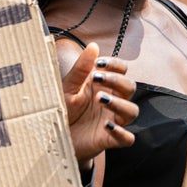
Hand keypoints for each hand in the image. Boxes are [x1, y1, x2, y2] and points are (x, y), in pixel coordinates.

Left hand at [62, 43, 138, 161]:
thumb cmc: (64, 109)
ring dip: (120, 104)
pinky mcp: (110, 140)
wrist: (54, 138)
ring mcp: (113, 120)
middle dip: (117, 81)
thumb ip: (81, 69)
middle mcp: (113, 100)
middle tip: (97, 79)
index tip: (99, 64)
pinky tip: (107, 126)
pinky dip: (122, 133)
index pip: (122, 69)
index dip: (115, 65)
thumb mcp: (68, 88)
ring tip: (101, 100)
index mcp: (105, 85)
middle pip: (130, 87)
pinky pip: (127, 138)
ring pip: (132, 111)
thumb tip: (93, 46)